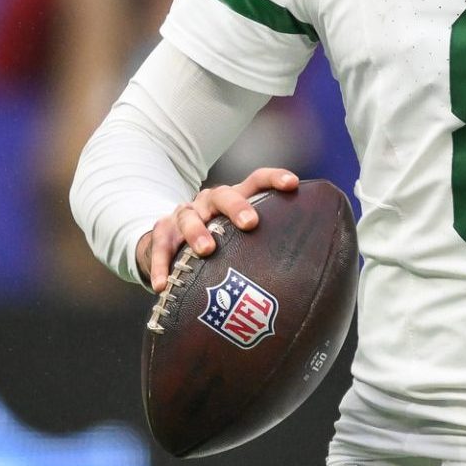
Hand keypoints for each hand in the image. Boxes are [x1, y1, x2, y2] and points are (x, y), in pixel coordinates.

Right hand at [138, 168, 299, 292]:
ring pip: (189, 217)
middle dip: (237, 207)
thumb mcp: (237, 236)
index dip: (274, 179)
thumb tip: (306, 272)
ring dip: (197, 232)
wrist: (168, 240)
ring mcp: (183, 215)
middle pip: (223, 195)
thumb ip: (263, 245)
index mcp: (232, 198)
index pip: (256, 181)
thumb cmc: (217, 240)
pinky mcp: (161, 233)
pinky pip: (159, 247)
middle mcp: (208, 202)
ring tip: (206, 250)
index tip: (292, 184)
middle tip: (250, 223)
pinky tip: (163, 286)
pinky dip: (161, 266)